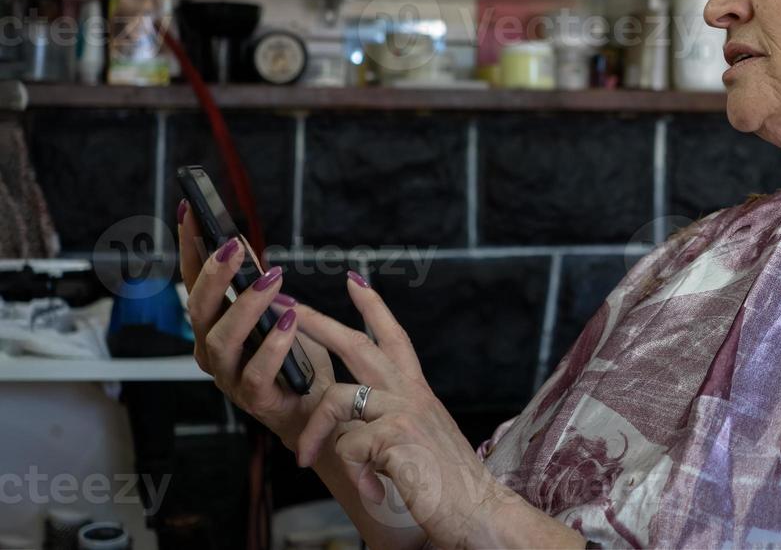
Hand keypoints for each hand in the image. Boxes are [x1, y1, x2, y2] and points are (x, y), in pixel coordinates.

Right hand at [178, 201, 335, 450]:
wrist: (319, 408)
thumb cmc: (296, 358)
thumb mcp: (278, 311)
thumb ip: (257, 286)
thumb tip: (242, 245)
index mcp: (212, 326)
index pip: (193, 281)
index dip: (189, 247)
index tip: (189, 211)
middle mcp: (211, 350)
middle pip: (198, 309)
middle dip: (212, 275)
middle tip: (233, 245)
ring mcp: (229, 377)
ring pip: (221, 341)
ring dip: (245, 307)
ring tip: (271, 280)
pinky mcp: (255, 399)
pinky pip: (256, 373)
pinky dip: (273, 345)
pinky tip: (290, 321)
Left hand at [293, 276, 517, 548]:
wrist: (481, 512)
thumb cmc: (448, 486)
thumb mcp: (417, 444)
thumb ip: (389, 426)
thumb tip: (352, 428)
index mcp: (417, 393)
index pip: (394, 337)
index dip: (373, 307)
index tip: (353, 280)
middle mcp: (412, 394)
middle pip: (357, 345)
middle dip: (316, 323)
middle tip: (287, 307)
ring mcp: (406, 412)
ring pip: (336, 398)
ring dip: (311, 433)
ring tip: (304, 460)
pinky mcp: (398, 437)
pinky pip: (347, 447)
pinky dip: (352, 474)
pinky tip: (373, 491)